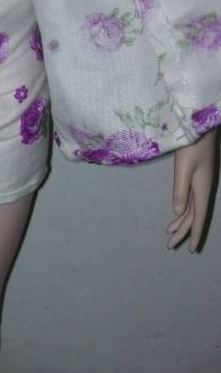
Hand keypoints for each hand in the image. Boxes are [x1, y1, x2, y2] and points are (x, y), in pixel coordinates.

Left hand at [166, 131, 217, 251]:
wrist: (200, 123)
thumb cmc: (192, 144)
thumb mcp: (183, 169)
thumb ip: (180, 191)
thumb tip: (178, 212)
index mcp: (202, 189)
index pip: (199, 218)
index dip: (194, 234)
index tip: (191, 249)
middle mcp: (203, 188)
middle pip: (194, 216)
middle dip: (183, 232)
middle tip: (170, 246)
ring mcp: (200, 182)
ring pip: (192, 208)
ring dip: (181, 222)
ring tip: (169, 234)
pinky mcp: (196, 175)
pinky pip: (190, 198)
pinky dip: (182, 209)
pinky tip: (175, 214)